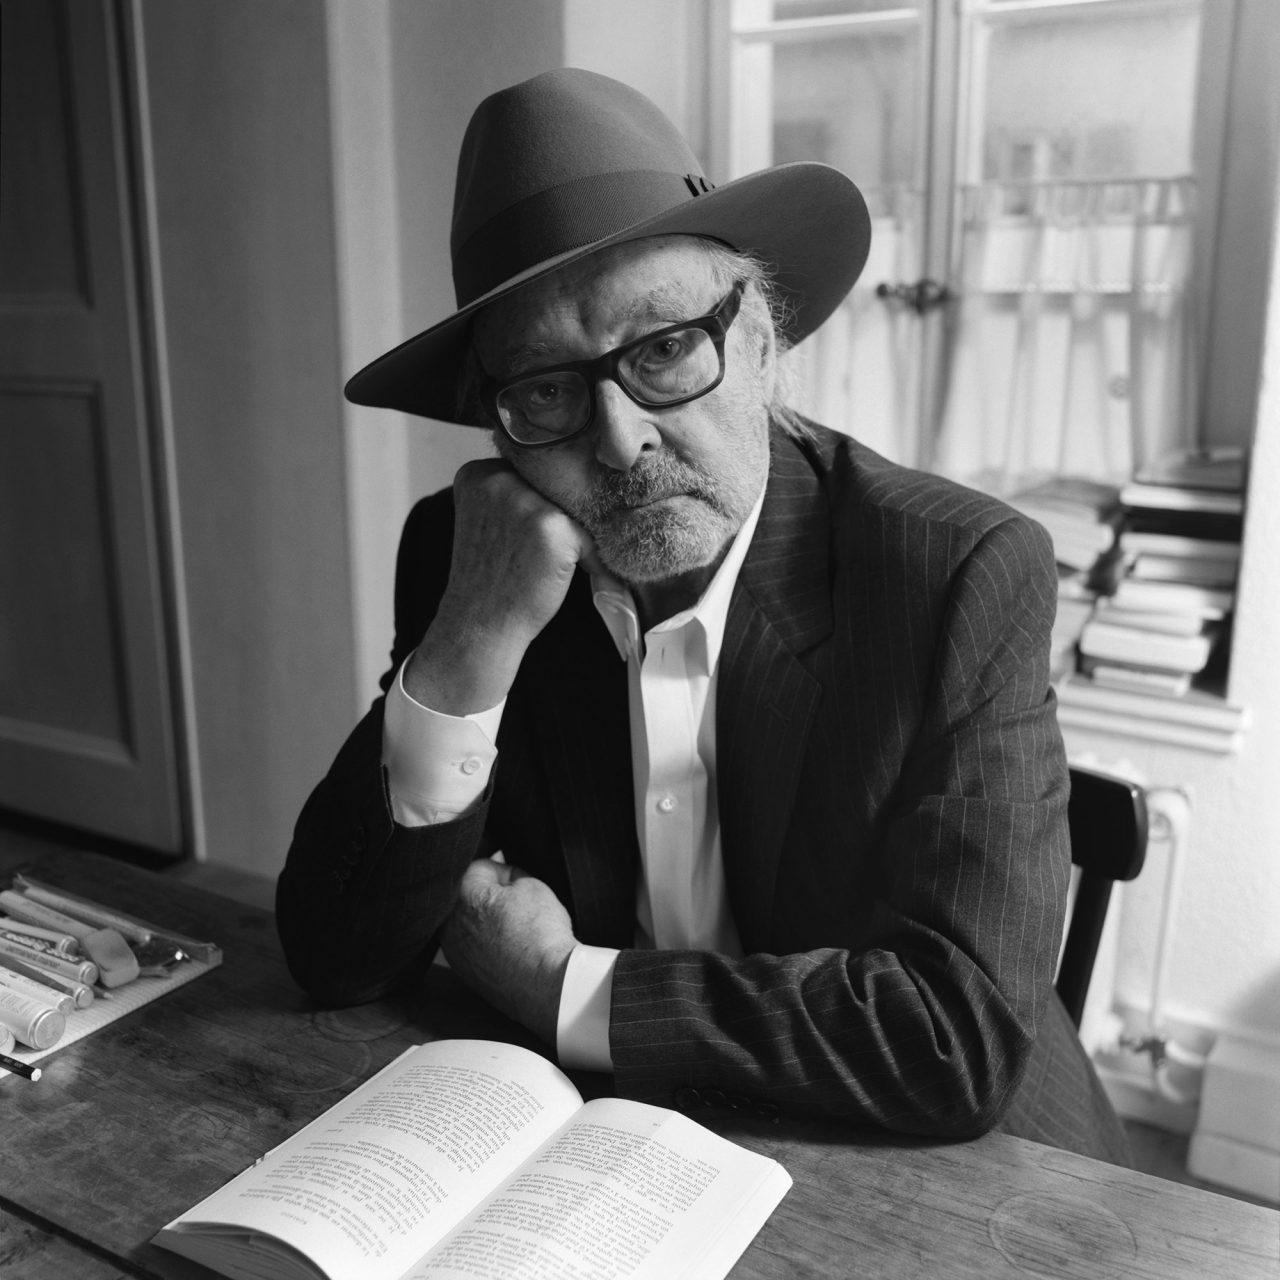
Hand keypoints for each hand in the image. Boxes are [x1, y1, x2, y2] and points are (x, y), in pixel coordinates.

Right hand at [405, 460, 597, 713]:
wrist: (480, 624)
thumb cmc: (488, 579)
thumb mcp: (487, 521)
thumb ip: (510, 494)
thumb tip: (569, 481)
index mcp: (477, 474)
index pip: (529, 470)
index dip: (540, 500)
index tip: (535, 531)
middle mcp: (499, 479)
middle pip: (555, 484)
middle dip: (560, 516)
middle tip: (546, 552)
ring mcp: (525, 501)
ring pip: (574, 509)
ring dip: (577, 537)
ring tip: (555, 567)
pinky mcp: (553, 525)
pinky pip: (589, 536)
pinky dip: (589, 560)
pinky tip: (570, 577)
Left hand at [440, 859, 576, 1045]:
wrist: (548, 986)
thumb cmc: (542, 934)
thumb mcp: (532, 885)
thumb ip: (509, 873)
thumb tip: (501, 876)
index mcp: (463, 896)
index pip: (480, 867)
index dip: (505, 870)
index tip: (521, 884)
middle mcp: (450, 923)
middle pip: (468, 894)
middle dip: (489, 895)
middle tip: (516, 906)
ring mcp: (453, 950)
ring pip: (467, 920)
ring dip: (484, 919)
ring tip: (513, 929)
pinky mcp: (462, 971)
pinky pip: (470, 945)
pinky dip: (485, 942)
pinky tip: (507, 948)